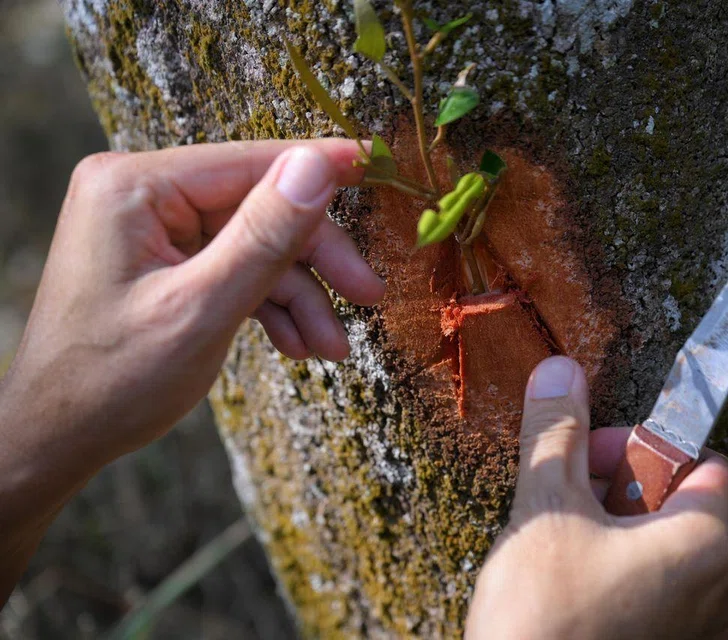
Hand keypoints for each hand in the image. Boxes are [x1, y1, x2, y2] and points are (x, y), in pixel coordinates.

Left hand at [0, 140, 383, 595]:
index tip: (379, 168)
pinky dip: (270, 305)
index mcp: (135, 186)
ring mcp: (153, 230)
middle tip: (368, 298)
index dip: (319, 170)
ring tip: (329, 349)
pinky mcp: (165, 261)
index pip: (250, 163)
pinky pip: (235, 269)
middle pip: (260, 208)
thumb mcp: (203, 307)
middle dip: (314, 260)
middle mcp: (142, 195)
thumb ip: (265, 235)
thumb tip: (319, 165)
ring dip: (298, 296)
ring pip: (256, 246)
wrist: (59, 440)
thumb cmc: (114, 380)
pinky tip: (297, 345)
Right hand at [465, 357, 727, 639]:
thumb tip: (561, 372)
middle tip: (568, 500)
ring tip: (561, 549)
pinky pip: (655, 592)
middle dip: (621, 487)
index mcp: (708, 543)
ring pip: (663, 549)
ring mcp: (698, 632)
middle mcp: (720, 590)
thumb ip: (558, 432)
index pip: (706, 459)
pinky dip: (616, 574)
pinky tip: (567, 589)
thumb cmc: (546, 620)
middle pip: (683, 502)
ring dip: (614, 532)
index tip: (595, 455)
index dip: (646, 445)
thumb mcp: (545, 508)